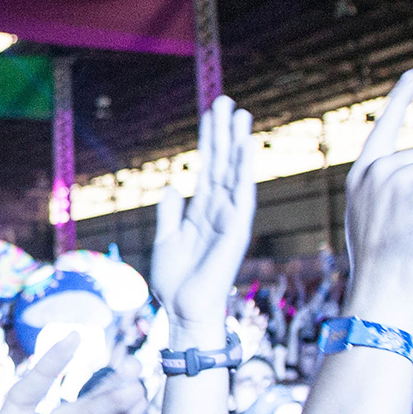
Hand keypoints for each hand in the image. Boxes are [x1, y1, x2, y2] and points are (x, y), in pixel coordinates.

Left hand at [151, 95, 258, 331]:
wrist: (182, 312)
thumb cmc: (176, 282)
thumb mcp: (166, 239)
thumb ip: (170, 212)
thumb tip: (172, 185)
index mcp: (202, 211)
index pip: (208, 167)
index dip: (209, 141)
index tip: (211, 113)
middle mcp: (219, 210)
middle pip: (222, 163)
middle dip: (223, 133)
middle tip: (226, 100)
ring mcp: (229, 219)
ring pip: (234, 173)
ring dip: (237, 143)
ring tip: (239, 114)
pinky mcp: (236, 230)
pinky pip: (242, 194)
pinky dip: (244, 170)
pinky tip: (246, 147)